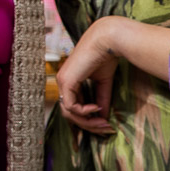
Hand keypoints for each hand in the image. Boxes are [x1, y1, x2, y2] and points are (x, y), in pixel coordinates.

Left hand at [57, 17, 118, 135]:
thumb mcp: (103, 83)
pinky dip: (84, 111)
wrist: (107, 41)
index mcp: (70, 82)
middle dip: (88, 124)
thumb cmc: (105, 57)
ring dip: (87, 121)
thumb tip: (102, 116)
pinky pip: (71, 105)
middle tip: (105, 129)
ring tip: (103, 122)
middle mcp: (63, 83)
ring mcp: (62, 82)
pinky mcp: (66, 81)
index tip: (106, 125)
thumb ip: (101, 98)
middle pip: (69, 114)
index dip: (88, 119)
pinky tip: (96, 108)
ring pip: (69, 112)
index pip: (73, 108)